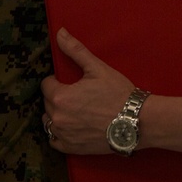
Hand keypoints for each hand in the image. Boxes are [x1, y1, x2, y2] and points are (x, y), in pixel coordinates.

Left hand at [41, 28, 135, 153]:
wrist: (135, 121)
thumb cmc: (117, 93)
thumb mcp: (97, 68)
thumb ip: (75, 50)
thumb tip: (60, 32)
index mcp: (60, 96)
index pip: (46, 84)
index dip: (56, 80)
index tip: (69, 81)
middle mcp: (57, 117)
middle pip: (47, 103)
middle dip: (57, 96)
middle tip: (75, 94)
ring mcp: (64, 135)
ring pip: (49, 121)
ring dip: (56, 114)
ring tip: (73, 109)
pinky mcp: (71, 148)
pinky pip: (54, 141)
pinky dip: (58, 134)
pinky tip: (70, 127)